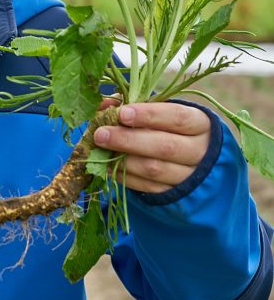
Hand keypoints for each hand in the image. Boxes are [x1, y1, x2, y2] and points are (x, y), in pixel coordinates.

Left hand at [93, 101, 210, 193]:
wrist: (195, 161)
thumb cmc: (171, 127)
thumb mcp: (161, 112)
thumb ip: (135, 105)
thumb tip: (105, 105)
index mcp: (200, 123)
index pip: (177, 117)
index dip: (149, 115)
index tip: (122, 114)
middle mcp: (199, 150)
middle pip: (164, 146)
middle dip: (128, 140)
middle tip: (101, 134)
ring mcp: (188, 175)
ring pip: (154, 169)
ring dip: (123, 160)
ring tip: (100, 150)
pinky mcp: (174, 193)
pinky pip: (147, 187)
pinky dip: (124, 177)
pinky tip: (108, 167)